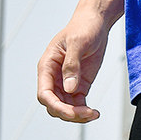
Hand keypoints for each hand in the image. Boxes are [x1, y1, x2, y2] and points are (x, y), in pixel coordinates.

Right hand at [37, 7, 109, 122]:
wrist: (96, 23)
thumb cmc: (84, 28)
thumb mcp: (78, 43)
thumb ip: (72, 66)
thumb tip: (68, 89)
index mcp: (47, 66)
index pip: (44, 94)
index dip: (55, 106)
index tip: (72, 112)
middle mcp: (53, 78)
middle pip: (53, 105)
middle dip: (68, 113)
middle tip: (87, 113)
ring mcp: (66, 83)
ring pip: (65, 108)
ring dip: (77, 116)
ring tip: (94, 114)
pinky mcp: (79, 86)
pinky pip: (78, 105)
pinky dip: (85, 112)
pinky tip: (95, 113)